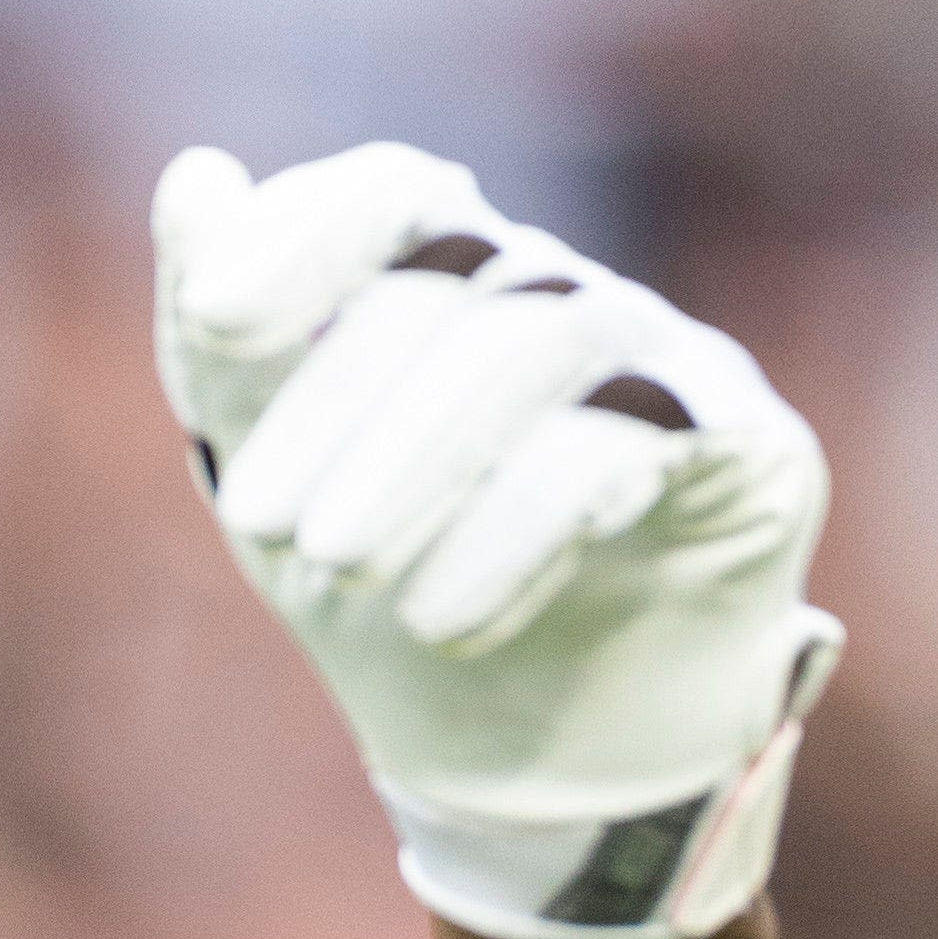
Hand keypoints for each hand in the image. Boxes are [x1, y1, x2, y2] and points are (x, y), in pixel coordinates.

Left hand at [151, 143, 837, 938]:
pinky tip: (445, 619)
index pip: (392, 195)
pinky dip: (516, 530)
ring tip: (337, 566)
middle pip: (454, 283)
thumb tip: (194, 179)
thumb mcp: (272, 489)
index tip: (216, 317)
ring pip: (538, 347)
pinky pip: (629, 447)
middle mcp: (561, 299)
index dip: (307, 234)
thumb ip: (221, 351)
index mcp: (449, 287)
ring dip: (421, 459)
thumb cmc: (392, 597)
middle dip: (340, 400)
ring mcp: (661, 362)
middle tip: (263, 524)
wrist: (526, 759)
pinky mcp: (742, 445)